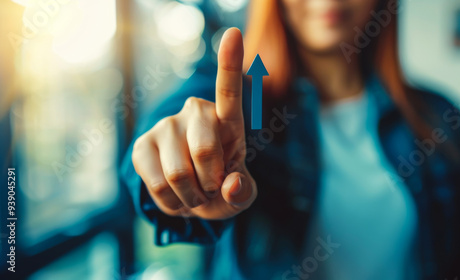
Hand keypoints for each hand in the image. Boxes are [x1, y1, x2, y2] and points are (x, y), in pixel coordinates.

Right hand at [131, 28, 256, 219]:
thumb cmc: (222, 188)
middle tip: (212, 188)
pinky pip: (155, 183)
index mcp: (227, 119)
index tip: (232, 35)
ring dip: (191, 196)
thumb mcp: (241, 194)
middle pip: (204, 152)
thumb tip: (229, 186)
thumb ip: (242, 191)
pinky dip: (171, 201)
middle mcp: (195, 113)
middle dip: (211, 183)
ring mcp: (165, 126)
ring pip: (178, 173)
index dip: (229, 64)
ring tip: (194, 193)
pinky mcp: (142, 146)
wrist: (193, 199)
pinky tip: (176, 195)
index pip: (228, 91)